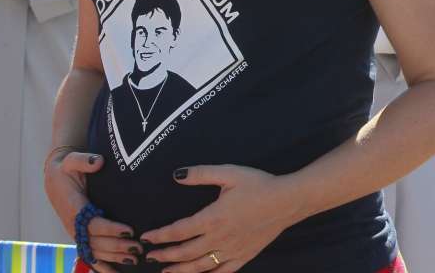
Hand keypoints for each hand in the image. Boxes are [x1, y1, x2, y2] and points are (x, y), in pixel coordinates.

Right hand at [45, 150, 137, 269]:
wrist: (54, 179)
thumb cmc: (67, 169)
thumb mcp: (72, 161)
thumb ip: (84, 161)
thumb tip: (98, 161)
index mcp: (74, 208)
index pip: (93, 223)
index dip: (111, 229)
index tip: (129, 229)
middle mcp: (74, 225)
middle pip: (96, 242)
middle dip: (117, 247)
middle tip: (138, 248)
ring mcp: (77, 233)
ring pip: (95, 251)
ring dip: (113, 258)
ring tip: (134, 260)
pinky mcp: (80, 236)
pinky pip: (89, 255)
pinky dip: (101, 266)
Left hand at [142, 165, 295, 271]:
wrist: (287, 200)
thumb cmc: (259, 184)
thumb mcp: (229, 173)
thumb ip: (201, 174)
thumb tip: (176, 175)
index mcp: (212, 218)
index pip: (178, 231)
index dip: (160, 235)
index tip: (146, 237)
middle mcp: (219, 238)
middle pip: (184, 252)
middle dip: (164, 256)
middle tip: (149, 257)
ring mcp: (232, 250)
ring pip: (200, 266)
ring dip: (180, 270)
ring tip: (166, 272)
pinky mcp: (244, 256)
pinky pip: (222, 271)